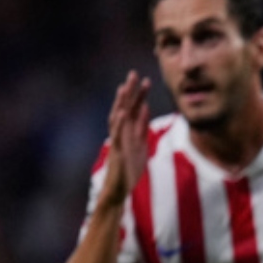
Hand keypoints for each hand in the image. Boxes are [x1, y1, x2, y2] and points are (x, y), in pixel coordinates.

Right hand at [100, 72, 152, 209]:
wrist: (118, 189)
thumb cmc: (129, 167)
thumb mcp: (140, 143)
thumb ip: (141, 126)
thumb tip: (145, 107)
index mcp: (128, 131)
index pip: (133, 109)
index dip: (137, 95)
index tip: (143, 79)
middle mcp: (121, 133)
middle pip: (125, 108)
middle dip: (130, 92)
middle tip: (134, 74)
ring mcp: (118, 142)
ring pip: (118, 119)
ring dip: (121, 103)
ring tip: (124, 87)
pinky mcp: (118, 152)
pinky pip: (118, 136)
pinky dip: (119, 124)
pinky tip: (122, 112)